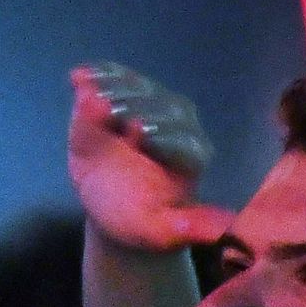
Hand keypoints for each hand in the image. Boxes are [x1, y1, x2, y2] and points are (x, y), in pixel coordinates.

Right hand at [65, 65, 228, 256]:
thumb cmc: (138, 218)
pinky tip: (79, 77)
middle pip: (159, 107)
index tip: (135, 134)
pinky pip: (113, 78)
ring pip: (136, 88)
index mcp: (192, 155)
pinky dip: (97, 74)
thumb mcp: (160, 232)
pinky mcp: (123, 92)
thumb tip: (226, 226)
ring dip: (112, 88)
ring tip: (88, 93)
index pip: (181, 141)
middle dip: (132, 107)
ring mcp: (150, 101)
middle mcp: (178, 122)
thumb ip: (189, 227)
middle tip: (104, 111)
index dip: (159, 136)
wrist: (111, 202)